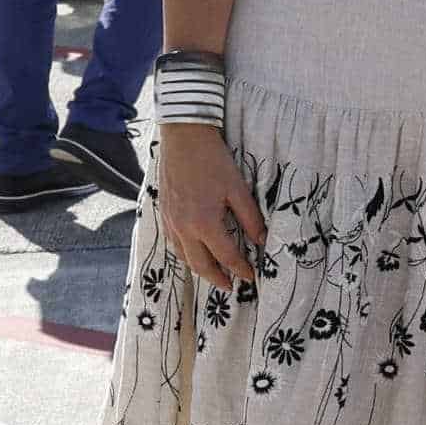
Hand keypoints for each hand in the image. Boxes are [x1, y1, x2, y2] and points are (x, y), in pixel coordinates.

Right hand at [157, 124, 268, 291]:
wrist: (183, 138)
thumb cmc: (213, 161)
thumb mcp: (238, 189)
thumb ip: (250, 218)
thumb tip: (262, 240)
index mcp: (205, 223)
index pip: (226, 257)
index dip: (240, 269)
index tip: (251, 276)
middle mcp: (184, 228)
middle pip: (201, 265)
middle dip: (217, 279)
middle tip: (231, 286)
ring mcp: (170, 222)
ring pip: (184, 257)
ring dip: (199, 269)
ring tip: (214, 274)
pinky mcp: (163, 214)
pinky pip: (174, 244)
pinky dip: (185, 254)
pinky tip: (194, 252)